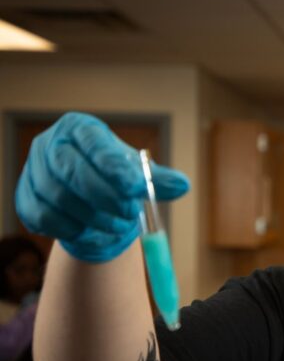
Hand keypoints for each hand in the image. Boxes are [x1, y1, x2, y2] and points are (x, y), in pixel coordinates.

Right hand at [14, 112, 188, 261]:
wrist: (92, 204)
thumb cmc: (116, 181)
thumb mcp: (139, 176)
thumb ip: (159, 180)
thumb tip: (183, 185)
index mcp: (81, 129)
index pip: (94, 142)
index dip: (114, 166)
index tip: (136, 187)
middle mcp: (51, 144)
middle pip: (71, 169)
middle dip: (104, 196)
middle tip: (130, 213)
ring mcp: (33, 171)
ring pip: (57, 197)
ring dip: (92, 216)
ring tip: (117, 225)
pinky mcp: (25, 198)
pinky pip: (43, 217)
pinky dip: (70, 228)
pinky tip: (90, 231)